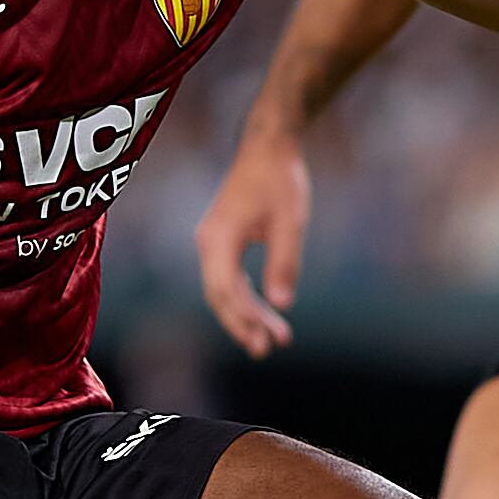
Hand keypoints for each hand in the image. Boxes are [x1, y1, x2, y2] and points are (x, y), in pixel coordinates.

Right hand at [193, 137, 312, 357]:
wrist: (268, 148)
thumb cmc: (279, 180)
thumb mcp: (290, 222)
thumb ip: (284, 263)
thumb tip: (282, 304)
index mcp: (220, 238)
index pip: (224, 290)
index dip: (244, 318)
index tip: (266, 340)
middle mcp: (209, 242)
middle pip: (219, 296)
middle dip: (242, 324)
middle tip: (267, 350)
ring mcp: (213, 242)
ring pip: (223, 290)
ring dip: (245, 315)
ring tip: (271, 339)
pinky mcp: (223, 241)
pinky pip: (228, 278)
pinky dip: (245, 298)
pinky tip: (264, 313)